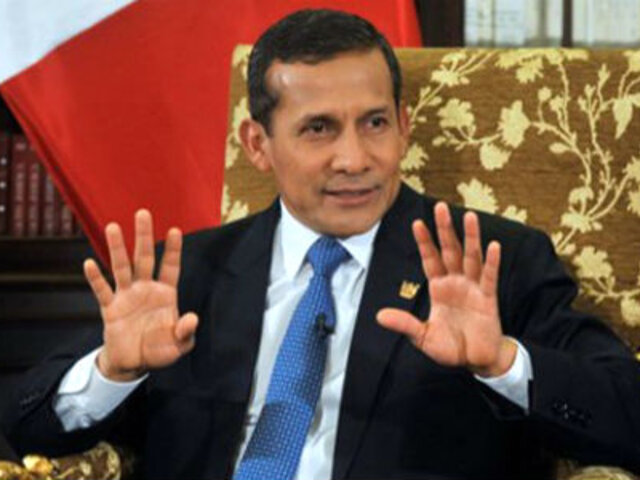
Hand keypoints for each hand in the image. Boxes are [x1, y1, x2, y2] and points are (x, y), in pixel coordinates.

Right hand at [84, 209, 197, 381]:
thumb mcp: (179, 345)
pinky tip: (89, 263)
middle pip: (145, 258)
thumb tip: (192, 318)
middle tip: (143, 213)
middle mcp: (145, 289)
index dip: (173, 250)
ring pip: (122, 268)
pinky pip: (102, 291)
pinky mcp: (110, 309)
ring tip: (113, 226)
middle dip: (145, 236)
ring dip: (118, 248)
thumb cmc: (160, 350)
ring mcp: (126, 296)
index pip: (171, 267)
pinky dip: (95, 278)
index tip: (175, 230)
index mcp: (165, 294)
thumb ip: (186, 332)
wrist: (133, 364)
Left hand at [377, 202, 514, 376]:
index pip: (429, 259)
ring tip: (470, 216)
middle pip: (449, 250)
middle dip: (444, 229)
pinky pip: (490, 277)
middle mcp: (456, 282)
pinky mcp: (488, 299)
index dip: (424, 242)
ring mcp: (473, 288)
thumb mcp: (423, 337)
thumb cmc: (450, 347)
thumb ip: (405, 324)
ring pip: (471, 256)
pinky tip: (494, 245)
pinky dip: (492, 261)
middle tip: (440, 206)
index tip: (416, 223)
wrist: (476, 361)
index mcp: (438, 288)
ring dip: (470, 237)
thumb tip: (379, 316)